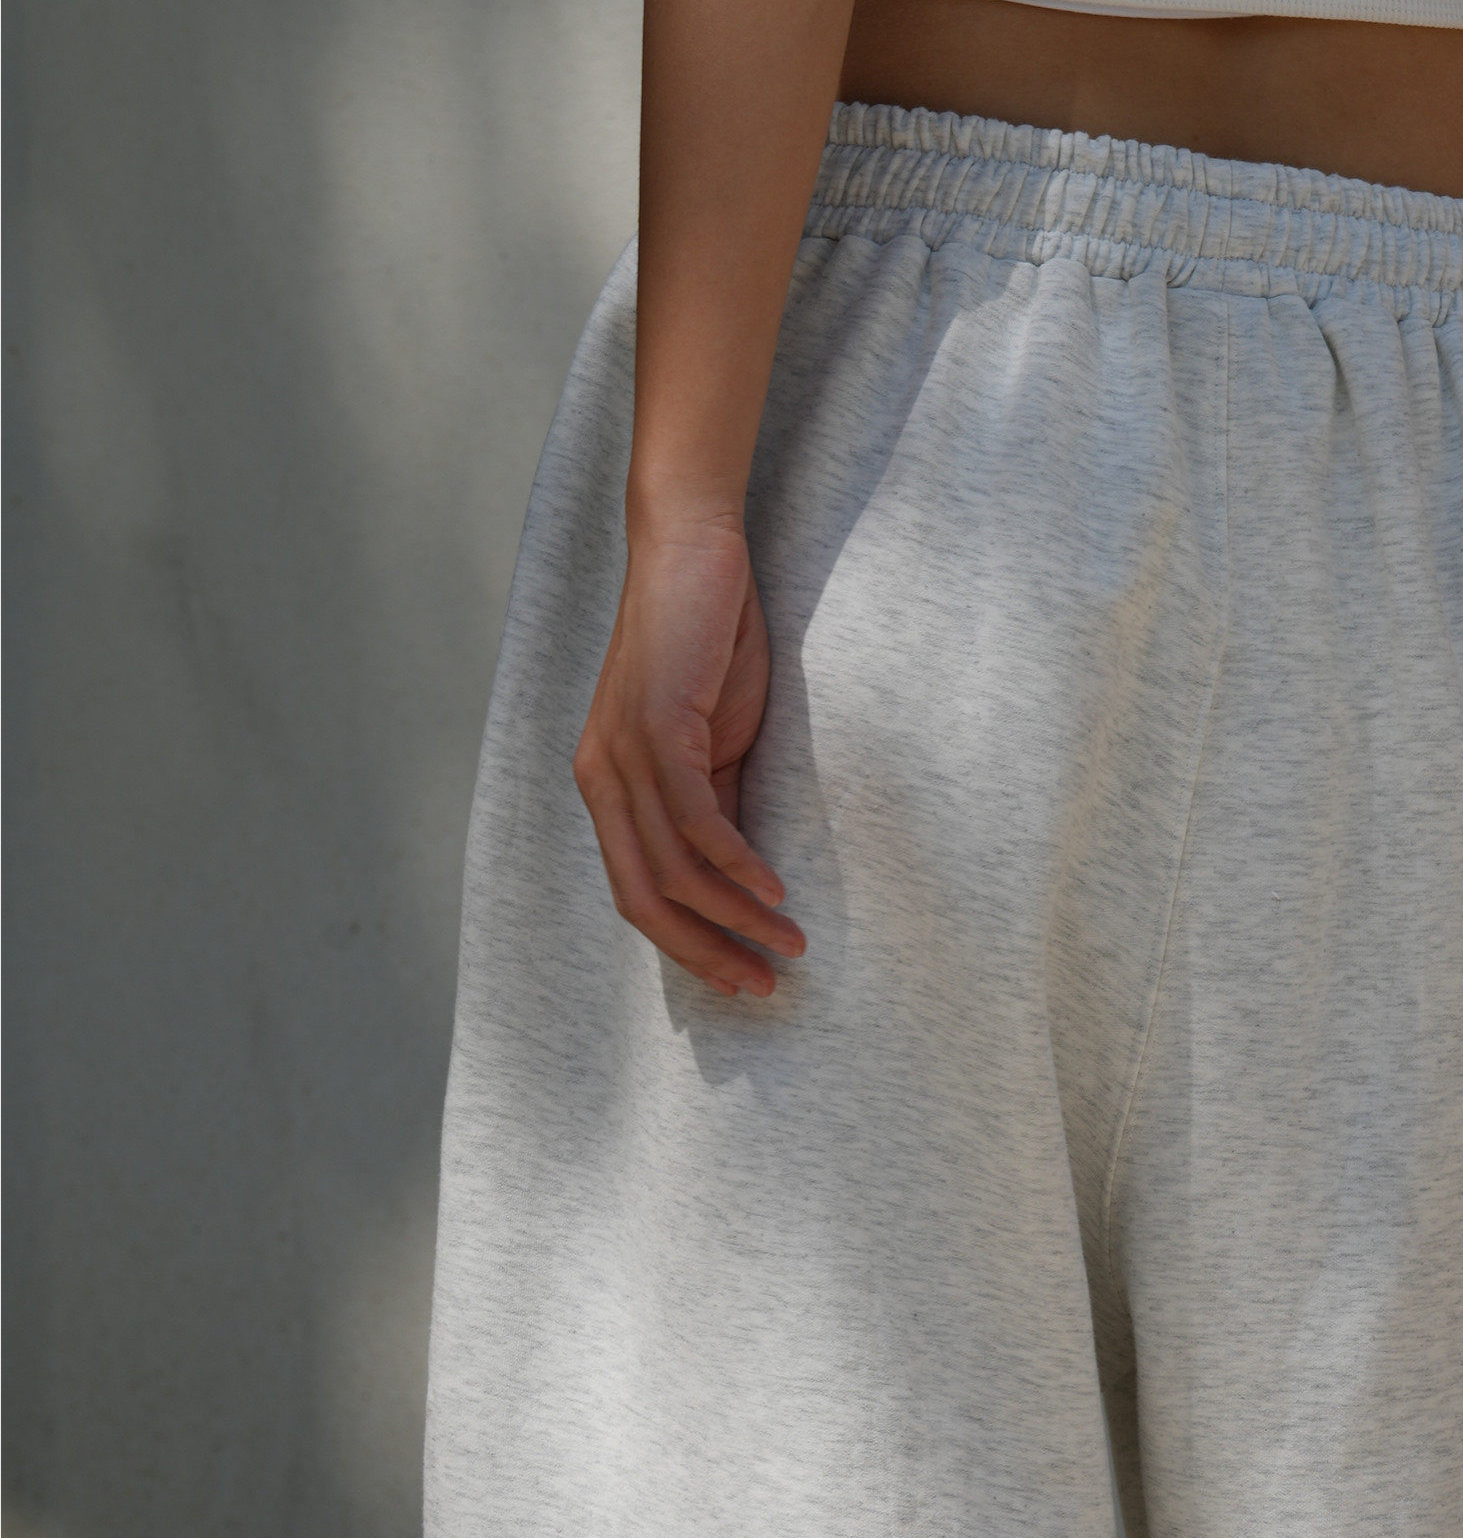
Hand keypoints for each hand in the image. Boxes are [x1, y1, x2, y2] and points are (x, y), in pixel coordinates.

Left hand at [573, 515, 804, 999]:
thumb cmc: (708, 644)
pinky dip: (736, 865)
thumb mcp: (715, 745)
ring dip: (736, 918)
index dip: (689, 947)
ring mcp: (623, 756)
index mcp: (608, 790)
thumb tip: (743, 879)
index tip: (744, 978)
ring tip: (787, 941)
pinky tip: (773, 888)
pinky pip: (695, 821)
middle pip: (645, 900)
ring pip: (673, 871)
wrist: (692, 552)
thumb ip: (717, 807)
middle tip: (764, 986)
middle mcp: (601, 780)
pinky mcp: (657, 728)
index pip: (640, 895)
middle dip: (707, 953)